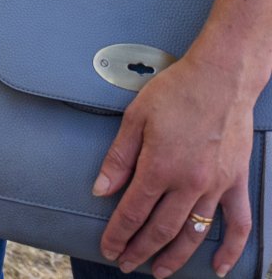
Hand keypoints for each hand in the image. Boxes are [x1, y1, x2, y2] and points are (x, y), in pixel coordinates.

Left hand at [94, 53, 255, 275]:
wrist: (222, 79)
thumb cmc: (176, 92)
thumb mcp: (135, 119)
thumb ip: (118, 158)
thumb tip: (101, 190)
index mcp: (160, 168)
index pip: (133, 213)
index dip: (118, 235)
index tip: (107, 248)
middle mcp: (190, 184)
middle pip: (161, 230)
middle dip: (140, 251)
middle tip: (125, 264)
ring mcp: (217, 186)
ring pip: (194, 234)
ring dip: (175, 257)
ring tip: (159, 271)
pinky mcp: (236, 182)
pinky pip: (238, 224)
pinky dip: (231, 250)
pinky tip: (219, 268)